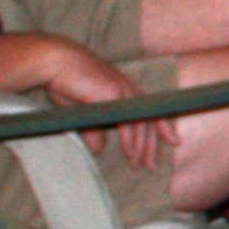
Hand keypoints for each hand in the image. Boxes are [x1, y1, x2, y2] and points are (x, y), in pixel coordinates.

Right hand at [31, 40, 167, 174]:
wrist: (55, 63)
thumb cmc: (65, 83)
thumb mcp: (83, 113)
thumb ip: (93, 131)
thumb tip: (99, 150)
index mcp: (125, 90)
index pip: (150, 110)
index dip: (162, 126)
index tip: (173, 140)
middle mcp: (129, 89)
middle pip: (150, 120)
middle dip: (152, 144)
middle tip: (151, 165)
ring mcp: (124, 90)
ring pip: (141, 123)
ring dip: (141, 147)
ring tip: (140, 164)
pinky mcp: (115, 93)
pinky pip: (127, 122)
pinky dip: (130, 141)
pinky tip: (131, 154)